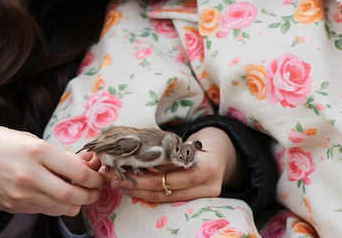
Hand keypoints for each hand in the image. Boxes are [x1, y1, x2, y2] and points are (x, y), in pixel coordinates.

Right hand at [0, 125, 103, 215]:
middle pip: (72, 194)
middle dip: (91, 194)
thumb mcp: (26, 138)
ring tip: (84, 195)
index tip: (100, 174)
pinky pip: (43, 210)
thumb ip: (51, 153)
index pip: (76, 170)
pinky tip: (61, 198)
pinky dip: (57, 207)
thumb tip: (77, 164)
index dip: (94, 176)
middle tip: (98, 190)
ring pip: (60, 207)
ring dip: (77, 204)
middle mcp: (30, 175)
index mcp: (37, 151)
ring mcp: (20, 194)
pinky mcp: (12, 206)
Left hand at [103, 127, 245, 203]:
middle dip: (139, 187)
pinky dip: (154, 193)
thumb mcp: (189, 143)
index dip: (146, 178)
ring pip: (168, 198)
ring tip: (122, 186)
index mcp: (208, 168)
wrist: (225, 149)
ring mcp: (207, 195)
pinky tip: (137, 189)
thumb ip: (170, 155)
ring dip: (142, 192)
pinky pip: (173, 198)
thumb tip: (138, 162)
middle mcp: (209, 186)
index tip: (124, 172)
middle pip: (168, 192)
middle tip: (116, 181)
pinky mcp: (202, 200)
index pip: (173, 179)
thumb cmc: (205, 141)